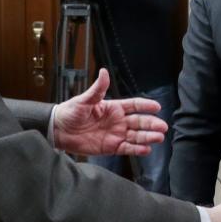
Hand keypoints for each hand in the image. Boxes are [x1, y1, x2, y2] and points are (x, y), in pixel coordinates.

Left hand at [52, 68, 166, 155]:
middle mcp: (118, 121)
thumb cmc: (70, 112)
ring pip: (136, 136)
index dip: (145, 106)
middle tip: (162, 126)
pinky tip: (146, 149)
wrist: (58, 130)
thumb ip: (97, 89)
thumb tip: (104, 72)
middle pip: (139, 122)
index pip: (134, 105)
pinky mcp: (111, 148)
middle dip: (151, 124)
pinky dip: (137, 150)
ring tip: (158, 138)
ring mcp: (116, 134)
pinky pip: (127, 149)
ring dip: (148, 137)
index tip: (156, 107)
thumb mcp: (84, 99)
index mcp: (113, 107)